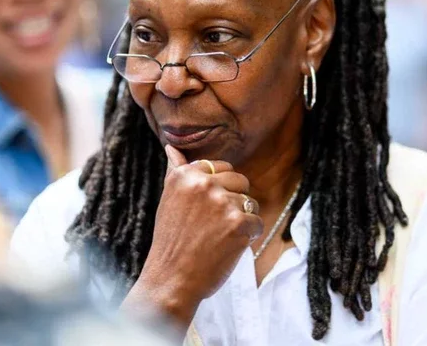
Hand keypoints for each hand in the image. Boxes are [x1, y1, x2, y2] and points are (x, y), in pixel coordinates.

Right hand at [124, 145, 262, 327]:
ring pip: (250, 202)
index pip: (220, 167)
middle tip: (215, 226)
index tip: (209, 209)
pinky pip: (257, 222)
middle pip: (240, 180)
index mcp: (185, 175)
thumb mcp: (168, 200)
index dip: (220, 189)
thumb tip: (172, 147)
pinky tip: (230, 246)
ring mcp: (221, 202)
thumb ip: (177, 171)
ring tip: (220, 237)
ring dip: (242, 220)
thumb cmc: (171, 242)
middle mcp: (203, 184)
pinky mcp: (238, 223)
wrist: (171, 279)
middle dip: (234, 202)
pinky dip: (249, 236)